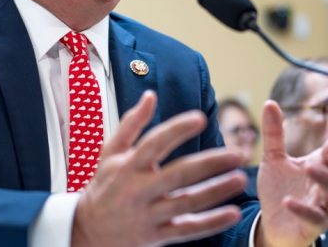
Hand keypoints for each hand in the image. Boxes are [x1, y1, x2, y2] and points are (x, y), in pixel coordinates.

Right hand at [71, 91, 246, 246]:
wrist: (87, 231)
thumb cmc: (104, 186)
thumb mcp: (110, 153)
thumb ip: (131, 123)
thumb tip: (150, 95)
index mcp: (128, 165)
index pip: (154, 143)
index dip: (177, 129)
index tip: (200, 117)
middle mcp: (138, 189)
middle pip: (178, 174)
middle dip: (210, 163)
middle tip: (237, 153)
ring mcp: (147, 215)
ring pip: (187, 203)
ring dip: (216, 191)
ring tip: (240, 178)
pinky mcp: (156, 236)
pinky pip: (187, 230)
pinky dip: (211, 223)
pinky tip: (233, 213)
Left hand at [256, 101, 327, 246]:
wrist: (271, 221)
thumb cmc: (279, 189)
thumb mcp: (274, 158)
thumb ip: (274, 132)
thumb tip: (270, 102)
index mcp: (322, 164)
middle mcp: (327, 183)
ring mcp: (322, 204)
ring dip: (325, 179)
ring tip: (308, 166)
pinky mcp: (313, 224)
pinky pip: (316, 218)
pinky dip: (303, 209)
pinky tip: (288, 200)